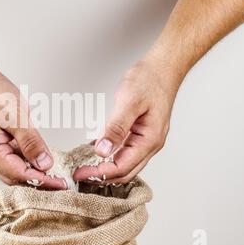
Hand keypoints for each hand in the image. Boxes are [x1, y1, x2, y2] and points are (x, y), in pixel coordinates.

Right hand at [0, 57, 65, 189]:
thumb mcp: (17, 116)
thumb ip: (32, 143)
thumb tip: (45, 164)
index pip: (19, 174)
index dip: (42, 180)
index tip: (61, 184)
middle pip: (15, 176)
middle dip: (37, 179)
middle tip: (59, 179)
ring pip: (13, 167)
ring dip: (31, 168)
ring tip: (52, 167)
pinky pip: (10, 156)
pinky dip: (25, 158)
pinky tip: (37, 153)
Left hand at [74, 61, 179, 184]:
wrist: (163, 68)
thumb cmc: (149, 80)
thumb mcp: (129, 102)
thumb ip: (116, 127)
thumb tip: (102, 150)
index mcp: (149, 140)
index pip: (122, 167)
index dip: (100, 173)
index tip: (81, 173)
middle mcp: (150, 144)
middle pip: (125, 172)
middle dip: (102, 176)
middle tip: (80, 174)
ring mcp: (147, 140)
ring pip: (126, 164)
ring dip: (107, 170)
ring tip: (87, 168)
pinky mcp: (141, 134)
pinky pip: (126, 152)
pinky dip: (112, 158)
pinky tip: (98, 154)